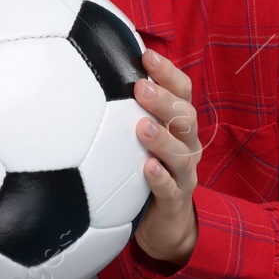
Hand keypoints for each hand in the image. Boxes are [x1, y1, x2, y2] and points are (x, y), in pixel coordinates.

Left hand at [132, 48, 200, 266]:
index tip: (146, 55)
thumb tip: (91, 72)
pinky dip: (160, 178)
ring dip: (163, 139)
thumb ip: (125, 110)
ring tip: (142, 127)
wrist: (164, 224)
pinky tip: (146, 169)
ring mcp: (184, 174)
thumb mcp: (138, 138)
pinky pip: (171, 189)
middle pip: (186, 118)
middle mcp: (187, 145)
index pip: (183, 92)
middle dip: (165, 101)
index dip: (169, 73)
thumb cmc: (145, 170)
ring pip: (182, 153)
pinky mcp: (176, 201)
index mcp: (179, 125)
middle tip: (140, 87)